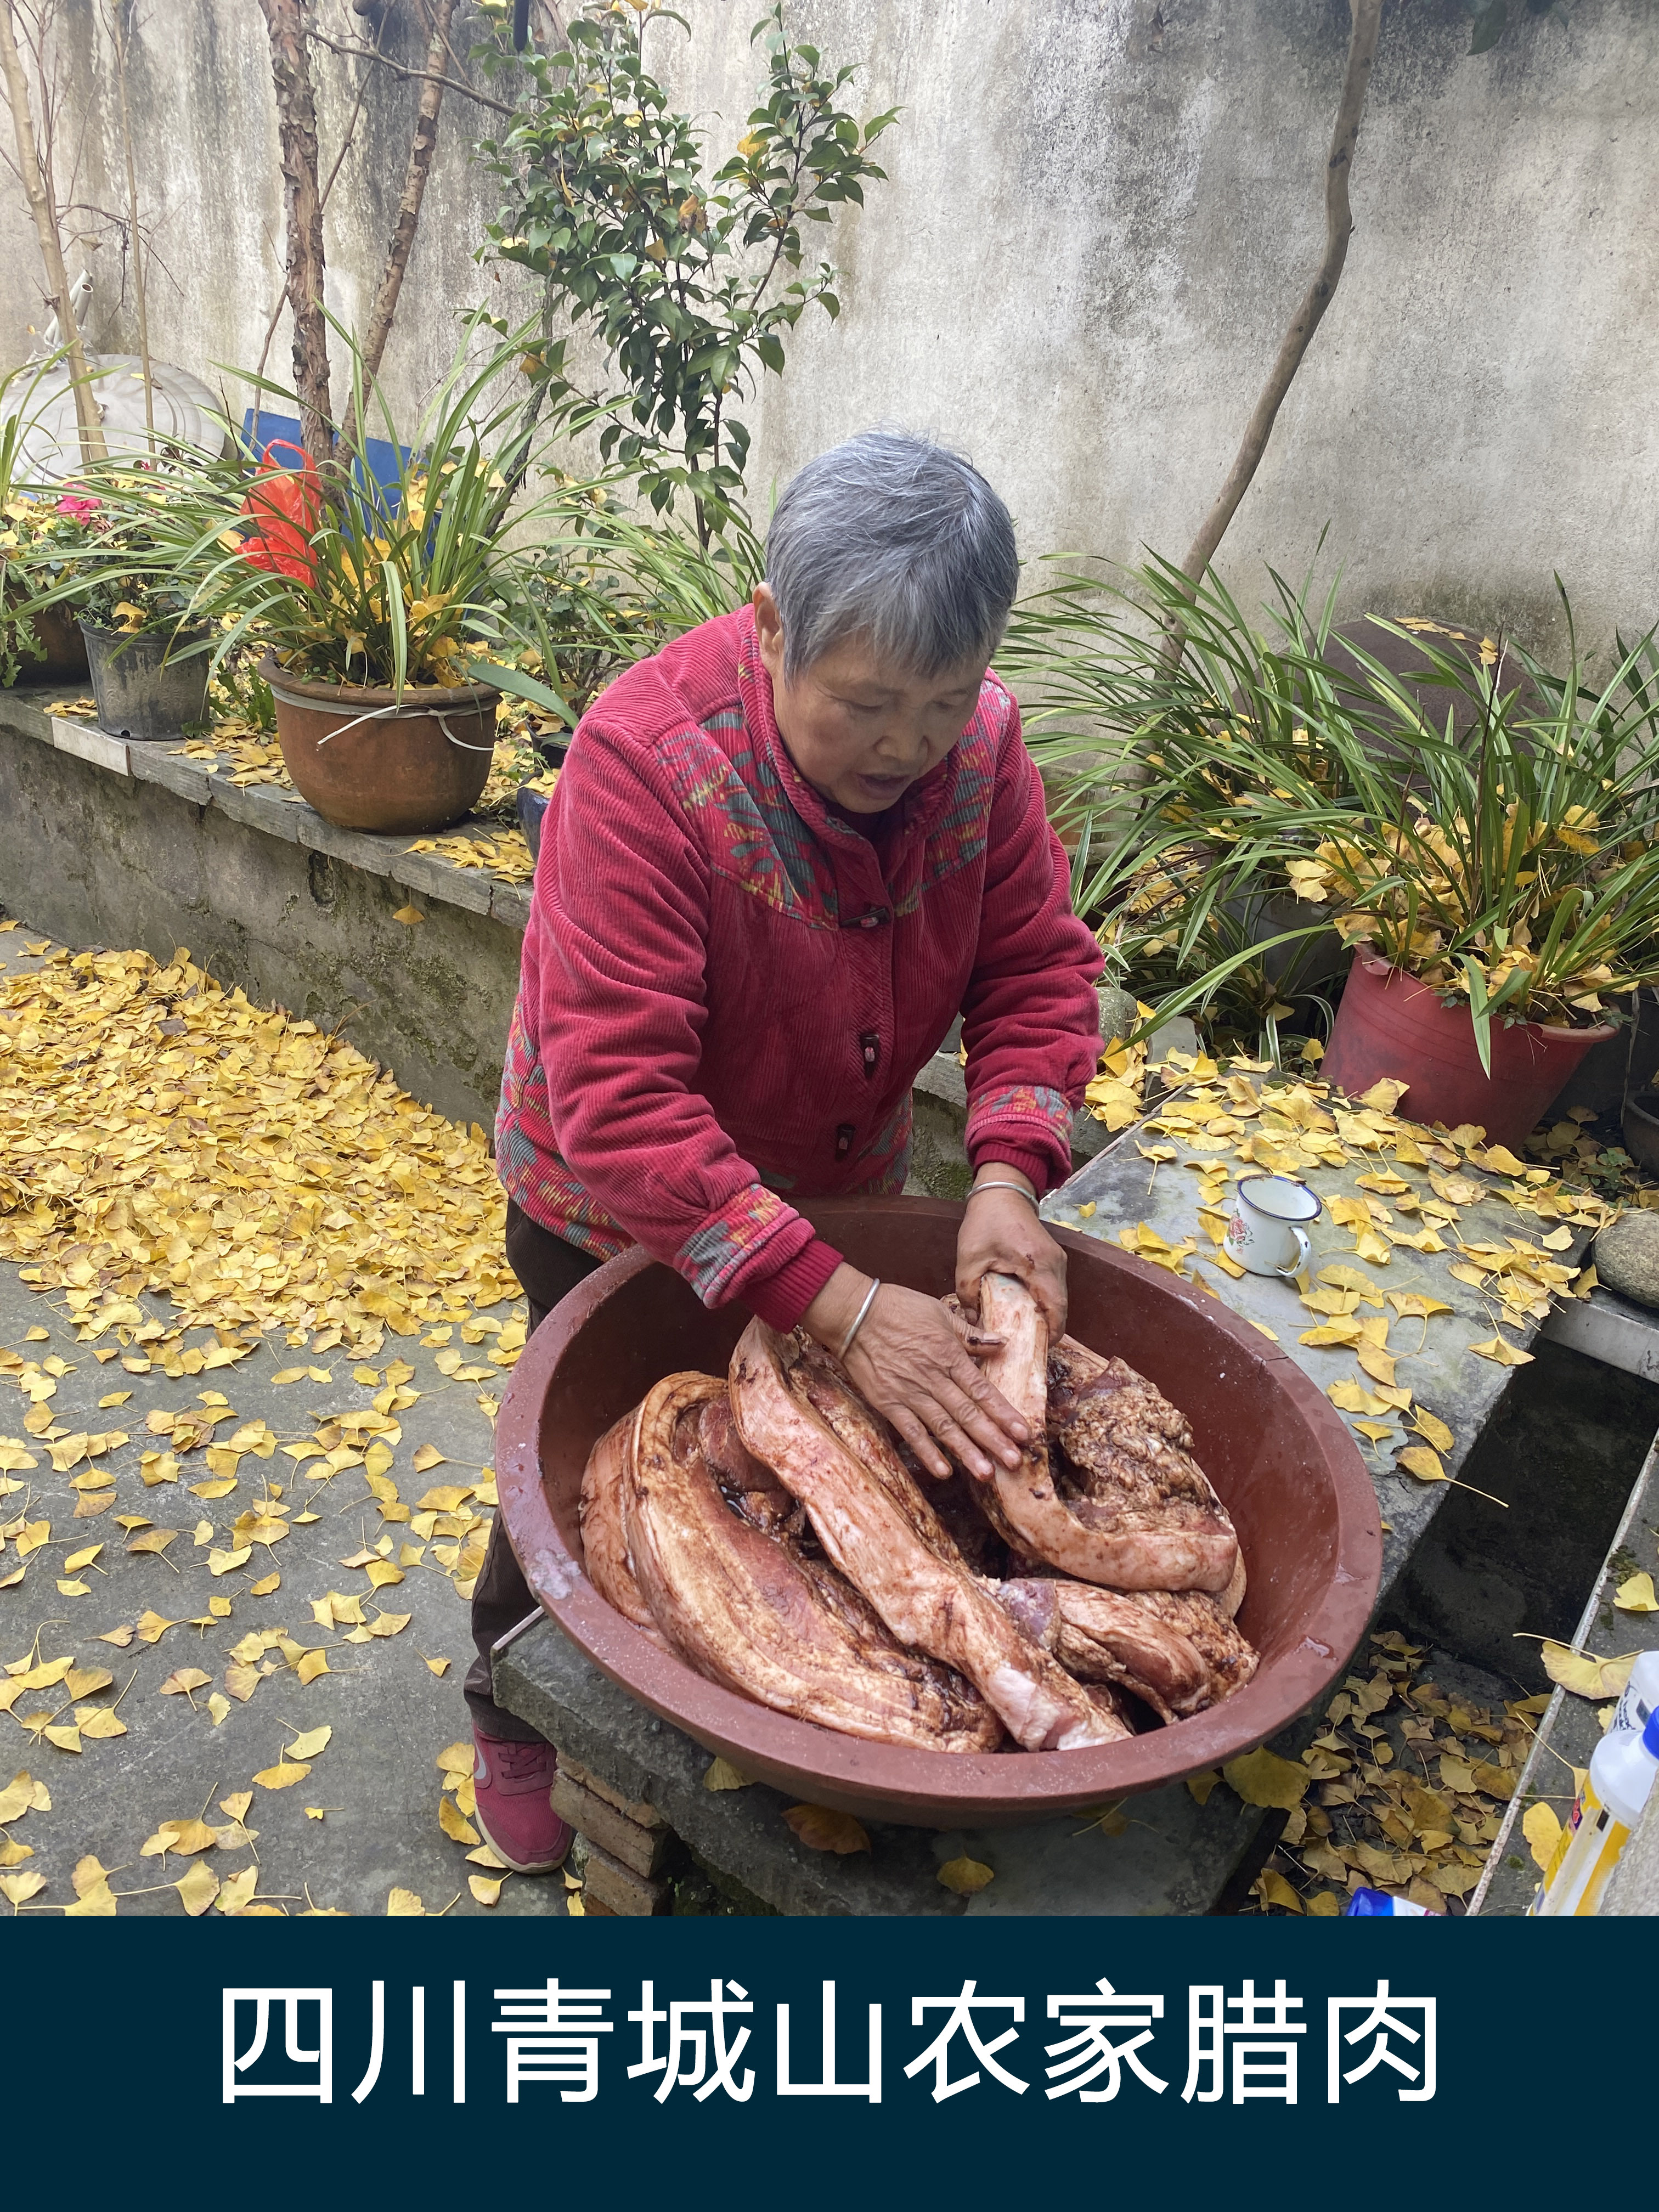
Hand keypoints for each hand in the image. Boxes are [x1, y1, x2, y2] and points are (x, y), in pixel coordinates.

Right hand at [799, 1266, 1029, 1480]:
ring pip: (944, 1427)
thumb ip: (971, 1334)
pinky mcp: (888, 1402)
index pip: (983, 1390)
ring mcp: (910, 1393)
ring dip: (966, 1452)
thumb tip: (1002, 1342)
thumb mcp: (940, 1313)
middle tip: (1014, 1462)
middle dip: (993, 1439)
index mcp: (949, 1355)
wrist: (854, 1314)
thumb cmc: (898, 1308)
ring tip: (986, 1473)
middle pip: (968, 1414)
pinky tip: (944, 1471)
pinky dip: (927, 1452)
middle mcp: (933, 1378)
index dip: (1004, 1413)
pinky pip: (911, 1431)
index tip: (1024, 1433)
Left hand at [955, 1164, 1068, 1340]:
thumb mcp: (969, 1259)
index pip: (1056, 1308)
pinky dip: (1044, 1303)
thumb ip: (968, 1293)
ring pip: (1059, 1299)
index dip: (1051, 1334)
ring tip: (1024, 1335)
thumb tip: (973, 1323)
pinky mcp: (1054, 1259)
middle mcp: (1055, 1264)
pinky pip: (1054, 1289)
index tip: (1037, 1352)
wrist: (1002, 1192)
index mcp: (1037, 1264)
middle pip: (1061, 1307)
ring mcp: (1058, 1260)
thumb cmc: (986, 1222)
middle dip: (1047, 1330)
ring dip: (1046, 1317)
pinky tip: (1025, 1313)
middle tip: (1026, 1349)